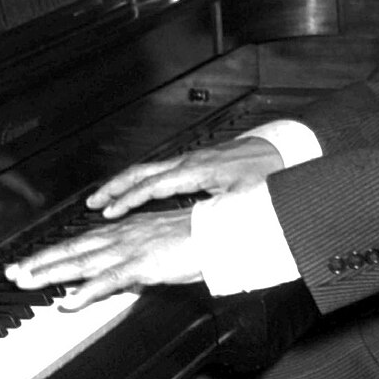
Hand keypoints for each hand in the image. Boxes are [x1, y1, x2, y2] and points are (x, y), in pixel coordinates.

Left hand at [5, 208, 200, 309]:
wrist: (221, 232)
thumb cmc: (198, 238)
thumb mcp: (161, 250)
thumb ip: (139, 263)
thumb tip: (124, 278)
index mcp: (126, 231)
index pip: (81, 243)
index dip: (52, 253)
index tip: (28, 263)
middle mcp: (122, 236)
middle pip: (73, 251)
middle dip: (40, 262)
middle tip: (13, 274)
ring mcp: (131, 249)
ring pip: (82, 262)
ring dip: (51, 273)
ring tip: (26, 283)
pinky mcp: (143, 264)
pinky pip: (110, 279)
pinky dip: (87, 291)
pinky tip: (69, 302)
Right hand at [86, 137, 284, 218]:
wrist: (285, 148)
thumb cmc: (269, 171)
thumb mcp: (248, 197)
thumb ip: (224, 213)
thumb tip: (206, 230)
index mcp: (198, 169)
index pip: (154, 184)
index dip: (129, 199)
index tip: (108, 212)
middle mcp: (191, 161)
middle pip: (143, 172)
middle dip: (115, 188)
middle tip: (93, 202)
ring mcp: (193, 159)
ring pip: (149, 169)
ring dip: (124, 184)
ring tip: (105, 198)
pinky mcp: (199, 161)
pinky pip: (161, 170)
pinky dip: (142, 181)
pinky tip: (138, 193)